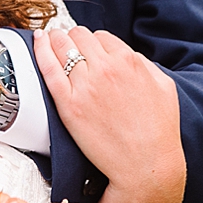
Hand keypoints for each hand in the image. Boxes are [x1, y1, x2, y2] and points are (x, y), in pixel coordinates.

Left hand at [34, 24, 185, 202]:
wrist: (146, 166)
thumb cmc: (159, 131)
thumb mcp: (164, 87)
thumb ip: (145, 64)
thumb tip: (128, 55)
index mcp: (129, 62)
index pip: (101, 37)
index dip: (93, 42)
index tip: (88, 49)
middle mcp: (106, 69)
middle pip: (79, 36)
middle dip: (73, 38)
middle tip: (66, 42)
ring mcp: (85, 86)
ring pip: (62, 46)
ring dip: (55, 40)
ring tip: (50, 39)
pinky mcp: (69, 105)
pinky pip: (48, 68)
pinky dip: (40, 50)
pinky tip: (38, 41)